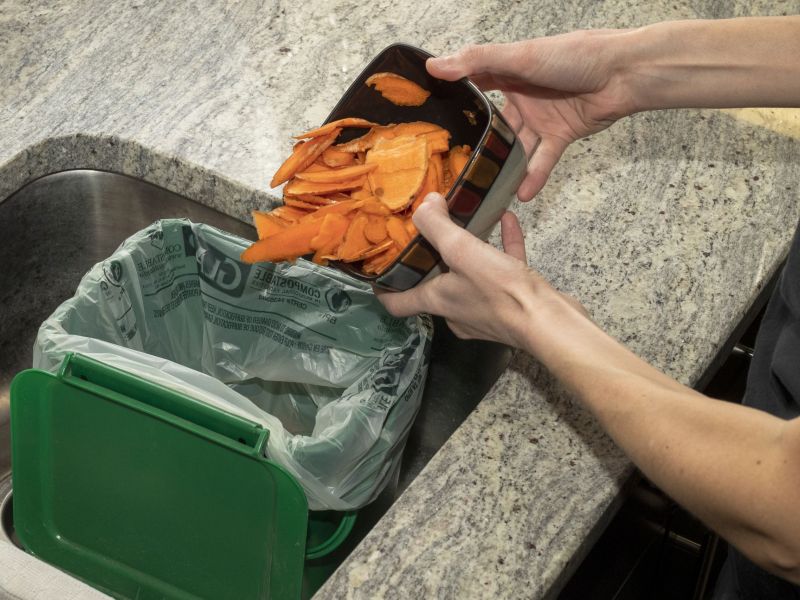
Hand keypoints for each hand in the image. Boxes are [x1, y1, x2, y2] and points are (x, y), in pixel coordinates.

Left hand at [376, 193, 586, 348]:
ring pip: (470, 277)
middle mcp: (457, 311)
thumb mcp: (463, 251)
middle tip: (428, 233)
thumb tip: (424, 204)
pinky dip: (502, 248)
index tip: (379, 274)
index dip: (384, 290)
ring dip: (469, 251)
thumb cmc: (501, 291)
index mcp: (438, 302)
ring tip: (470, 222)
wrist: (550, 322)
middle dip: (431, 260)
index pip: (398, 304)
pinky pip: (502, 271)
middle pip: (434, 287)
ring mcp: (486, 311)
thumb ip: (439, 226)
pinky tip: (508, 222)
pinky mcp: (513, 305)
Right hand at [427, 30, 635, 199]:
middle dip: (478, 143)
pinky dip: (533, 177)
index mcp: (509, 72)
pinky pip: (543, 160)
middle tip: (454, 165)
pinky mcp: (560, 136)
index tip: (431, 117)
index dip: (456, 99)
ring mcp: (541, 118)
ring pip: (517, 146)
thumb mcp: (520, 56)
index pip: (475, 85)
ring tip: (484, 188)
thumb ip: (477, 62)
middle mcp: (522, 97)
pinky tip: (520, 195)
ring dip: (504, 166)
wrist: (623, 73)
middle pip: (495, 124)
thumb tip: (434, 65)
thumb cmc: (574, 55)